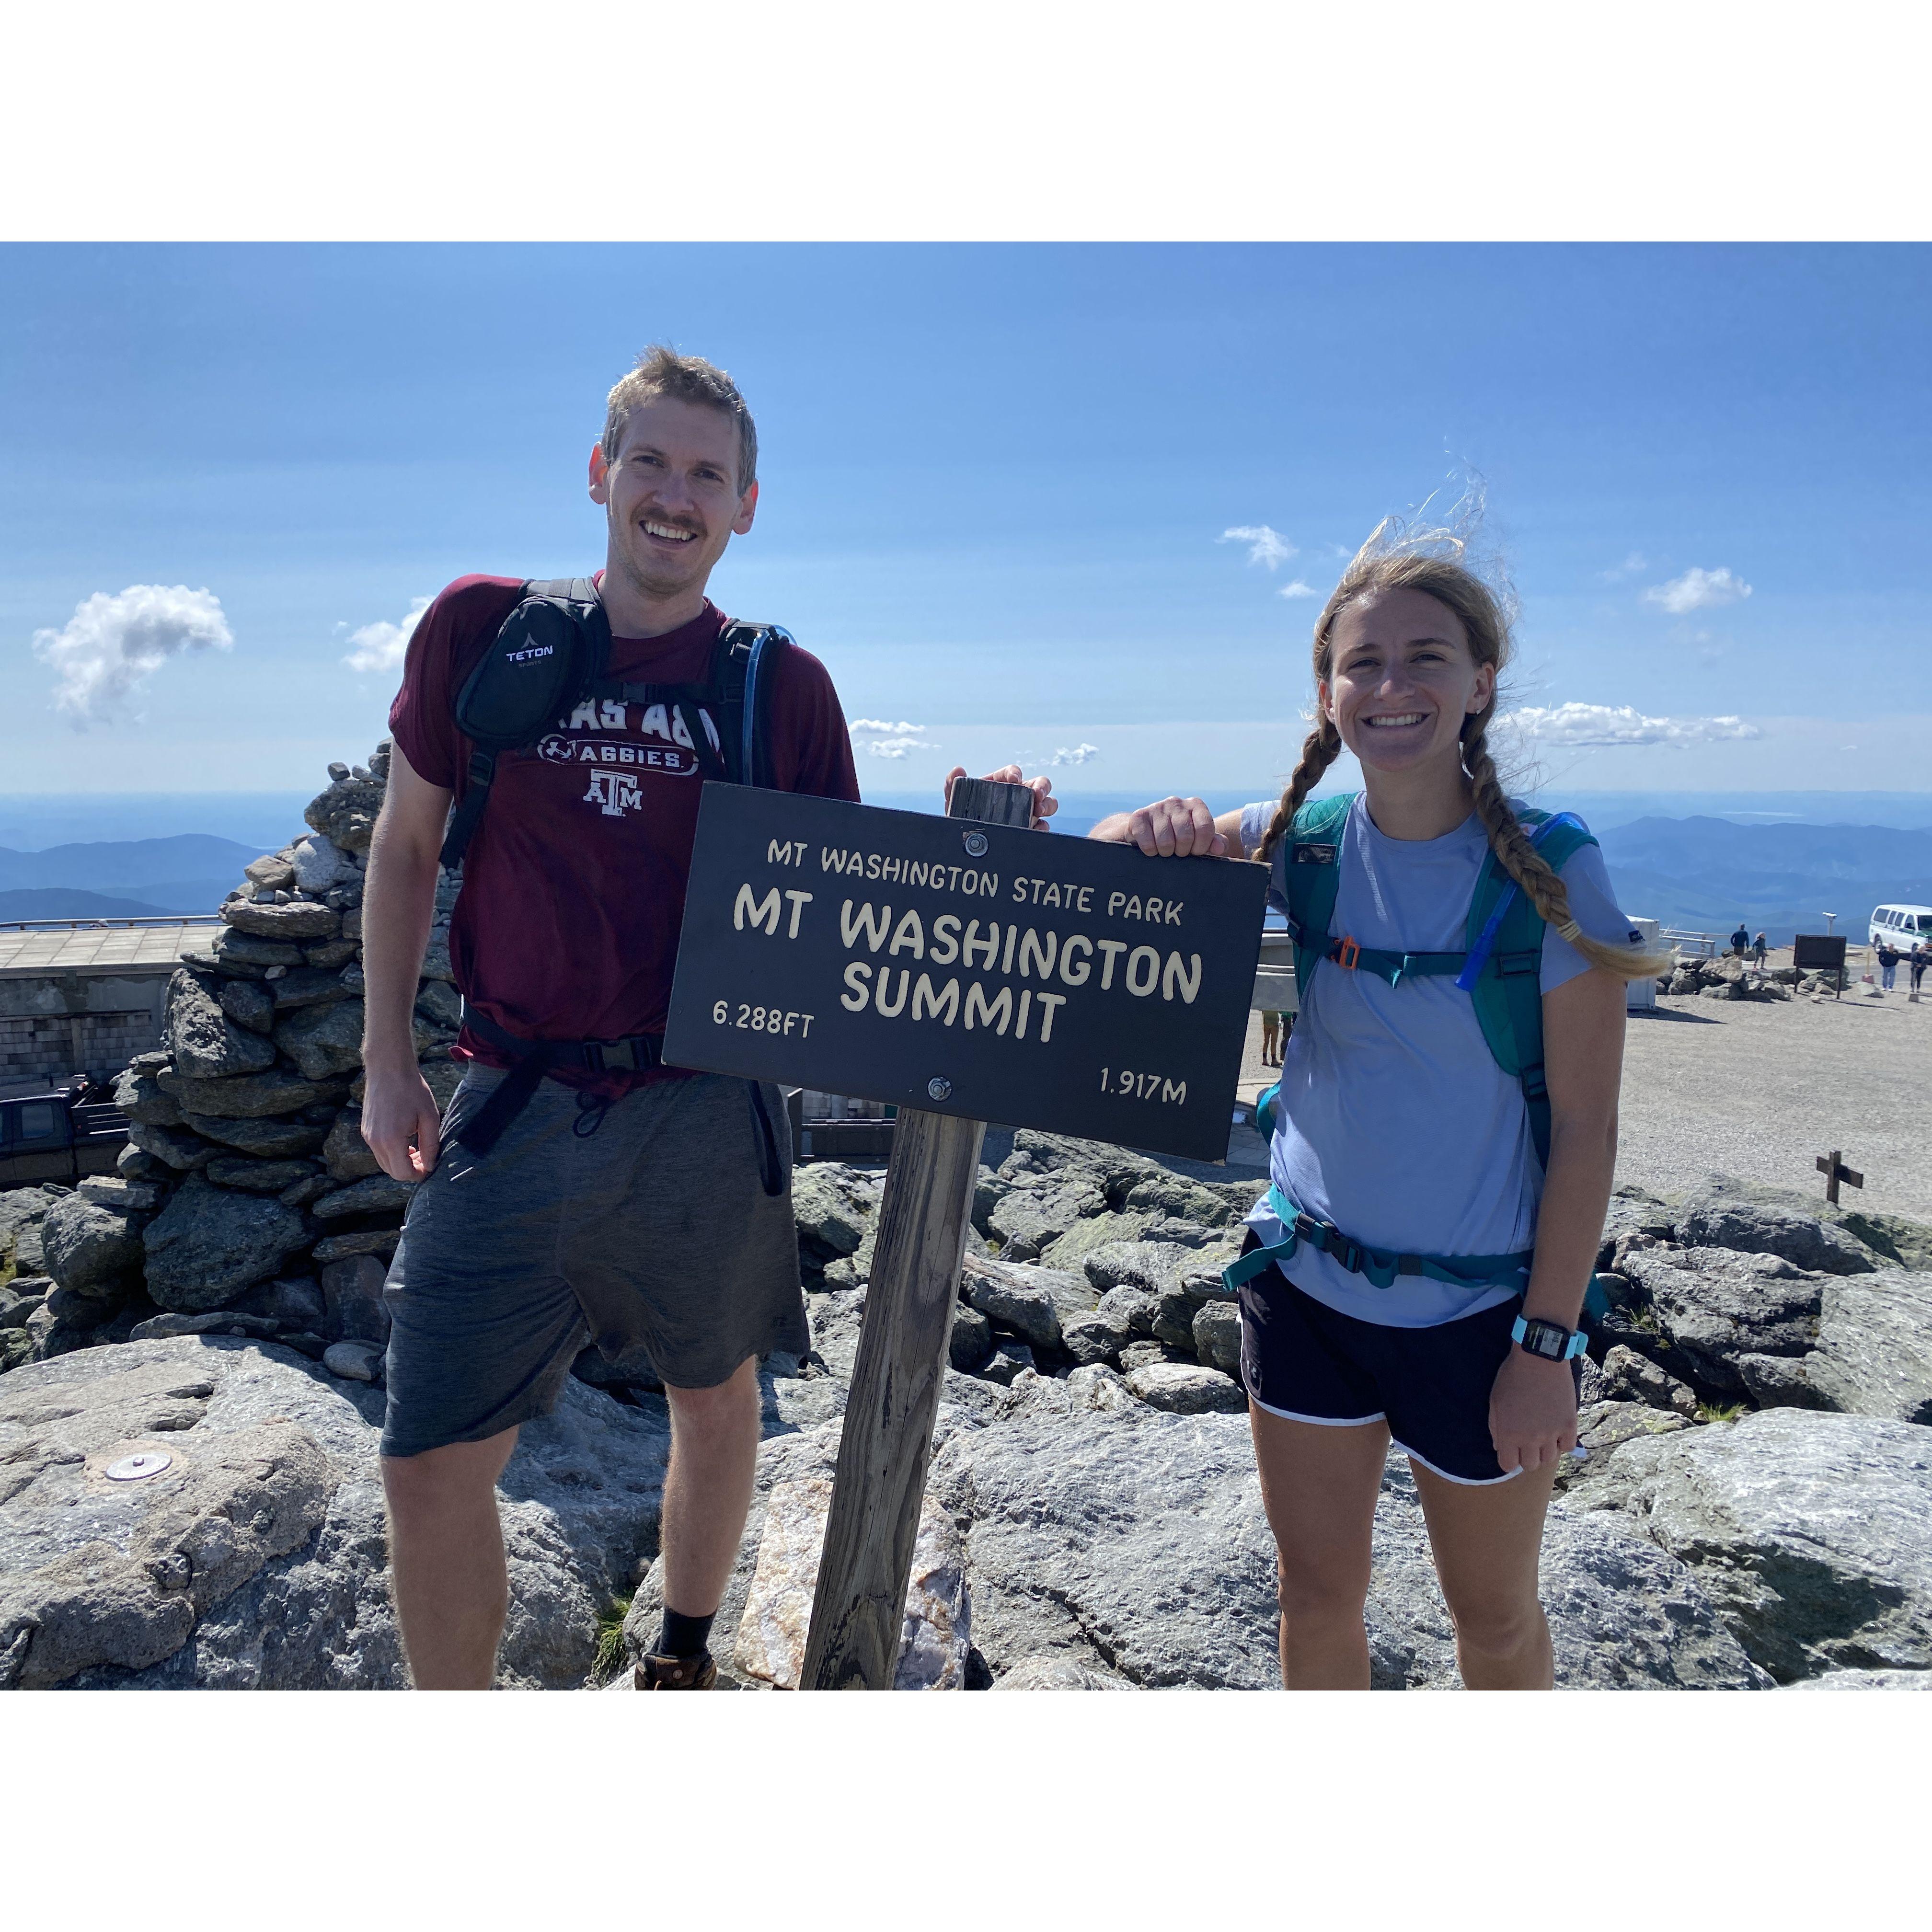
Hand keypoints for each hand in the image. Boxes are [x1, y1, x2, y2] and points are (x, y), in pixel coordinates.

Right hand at [360, 1060, 441, 1181]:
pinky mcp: (366, 1130)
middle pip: (392, 1171)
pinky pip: (379, 1151)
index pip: (403, 1173)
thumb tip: (430, 1166)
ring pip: (384, 1162)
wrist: (388, 1068)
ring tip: (418, 1150)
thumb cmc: (412, 1090)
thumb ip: (431, 1145)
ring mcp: (367, 1136)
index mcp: (391, 1140)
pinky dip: (392, 1153)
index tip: (430, 1167)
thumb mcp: (429, 1117)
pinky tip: (406, 1140)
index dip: (418, 1175)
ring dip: (400, 1162)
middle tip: (426, 1159)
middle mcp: (375, 1142)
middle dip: (410, 1170)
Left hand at [942, 764, 1056, 830]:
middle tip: (1037, 795)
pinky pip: (1044, 827)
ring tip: (1039, 811)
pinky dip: (1043, 827)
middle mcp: (1019, 796)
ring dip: (1048, 805)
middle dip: (1042, 786)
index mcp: (1001, 783)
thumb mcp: (955, 803)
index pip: (1012, 772)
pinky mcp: (1031, 830)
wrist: (967, 844)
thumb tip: (958, 770)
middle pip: (1040, 784)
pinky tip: (1036, 829)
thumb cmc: (962, 817)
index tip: (1014, 779)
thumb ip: (952, 786)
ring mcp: (1027, 813)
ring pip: (1048, 804)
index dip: (1015, 773)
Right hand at [1121, 795, 1225, 857]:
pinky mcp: (1139, 816)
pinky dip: (1150, 852)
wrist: (1147, 830)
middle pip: (1185, 836)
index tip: (1195, 852)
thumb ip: (1213, 842)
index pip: (1205, 827)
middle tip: (1178, 852)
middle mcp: (1176, 802)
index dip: (1201, 846)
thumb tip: (1220, 848)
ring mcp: (1156, 807)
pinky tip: (1152, 848)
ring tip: (1166, 850)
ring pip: (1165, 841)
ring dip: (1166, 853)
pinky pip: (1148, 843)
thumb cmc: (1178, 836)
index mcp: (1195, 805)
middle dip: (1182, 851)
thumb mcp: (1198, 839)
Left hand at [1488, 1346, 1578, 1475]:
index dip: (1509, 1459)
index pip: (1508, 1466)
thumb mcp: (1494, 1401)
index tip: (1511, 1450)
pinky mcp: (1569, 1425)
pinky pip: (1567, 1447)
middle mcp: (1531, 1438)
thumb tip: (1498, 1447)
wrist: (1540, 1358)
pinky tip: (1556, 1430)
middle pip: (1530, 1465)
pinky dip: (1562, 1443)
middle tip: (1527, 1442)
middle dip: (1526, 1456)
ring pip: (1549, 1459)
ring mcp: (1552, 1433)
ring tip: (1542, 1435)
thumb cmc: (1512, 1376)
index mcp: (1509, 1433)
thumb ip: (1495, 1427)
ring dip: (1544, 1451)